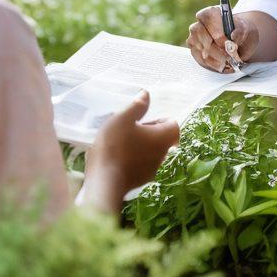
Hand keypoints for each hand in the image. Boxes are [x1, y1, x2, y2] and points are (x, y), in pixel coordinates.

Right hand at [81, 91, 179, 213]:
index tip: (141, 121)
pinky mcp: (140, 181)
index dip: (158, 120)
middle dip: (147, 133)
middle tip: (127, 131)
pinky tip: (115, 158)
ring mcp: (152, 170)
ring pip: (151, 153)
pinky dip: (132, 160)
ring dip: (139, 147)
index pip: (173, 125)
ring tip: (119, 144)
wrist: (103, 183)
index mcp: (164, 138)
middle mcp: (163, 155)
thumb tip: (147, 94)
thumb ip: (137, 106)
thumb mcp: (123, 119)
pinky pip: (140, 166)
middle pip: (162, 139)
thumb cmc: (115, 146)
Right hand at [187, 5, 258, 72]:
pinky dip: (213, 65)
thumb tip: (233, 35)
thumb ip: (241, 30)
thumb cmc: (242, 32)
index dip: (216, 31)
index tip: (227, 43)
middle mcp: (199, 24)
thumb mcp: (247, 29)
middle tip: (229, 57)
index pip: (207, 17)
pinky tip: (223, 66)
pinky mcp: (195, 51)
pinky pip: (200, 60)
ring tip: (229, 63)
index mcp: (211, 13)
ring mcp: (194, 38)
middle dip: (216, 49)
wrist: (241, 42)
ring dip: (216, 59)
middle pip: (200, 34)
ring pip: (200, 49)